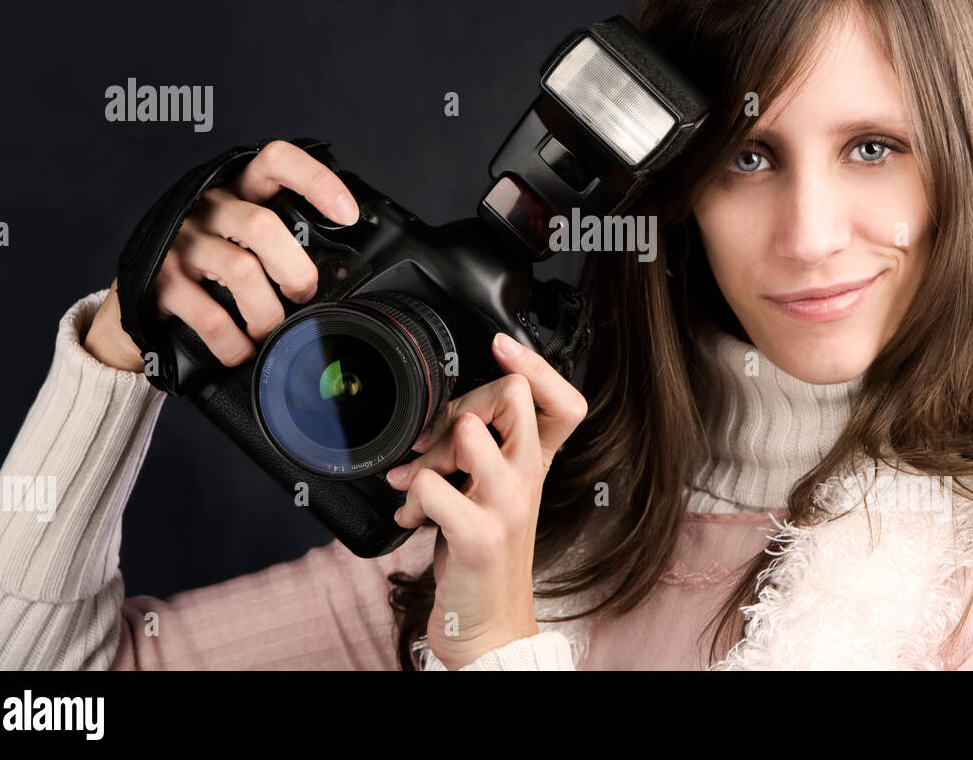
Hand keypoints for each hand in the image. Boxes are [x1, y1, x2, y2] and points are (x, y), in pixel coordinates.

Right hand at [82, 139, 359, 373]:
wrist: (135, 307)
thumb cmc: (209, 269)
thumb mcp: (244, 240)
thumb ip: (282, 241)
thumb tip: (340, 273)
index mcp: (236, 189)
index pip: (276, 160)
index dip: (316, 181)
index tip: (347, 214)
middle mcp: (206, 207)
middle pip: (262, 225)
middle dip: (295, 270)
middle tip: (302, 295)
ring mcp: (180, 242)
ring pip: (241, 272)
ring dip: (267, 314)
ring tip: (271, 331)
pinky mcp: (159, 281)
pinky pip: (211, 317)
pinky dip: (236, 344)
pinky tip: (242, 351)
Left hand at [386, 331, 588, 669]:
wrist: (484, 627)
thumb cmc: (482, 556)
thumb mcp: (491, 493)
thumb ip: (481, 450)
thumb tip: (448, 411)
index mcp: (536, 466)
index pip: (565, 402)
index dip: (538, 367)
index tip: (502, 345)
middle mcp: (530, 480)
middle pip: (513, 398)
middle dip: (460, 404)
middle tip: (433, 439)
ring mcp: (508, 506)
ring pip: (471, 431)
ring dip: (429, 451)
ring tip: (417, 479)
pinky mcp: (478, 535)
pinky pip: (428, 487)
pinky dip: (408, 499)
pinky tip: (411, 519)